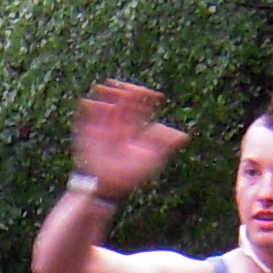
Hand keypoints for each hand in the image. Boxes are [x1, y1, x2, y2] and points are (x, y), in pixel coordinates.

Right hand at [71, 81, 187, 197]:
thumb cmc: (133, 173)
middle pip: (124, 101)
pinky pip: (88, 116)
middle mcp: (121, 123)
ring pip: (107, 104)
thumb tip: (184, 136)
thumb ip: (165, 144)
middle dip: (124, 91)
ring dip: (106, 95)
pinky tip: (88, 102)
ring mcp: (105, 126)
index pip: (141, 105)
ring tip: (104, 88)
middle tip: (127, 88)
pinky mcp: (91, 132)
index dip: (145, 97)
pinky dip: (88, 108)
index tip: (150, 94)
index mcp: (136, 126)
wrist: (111, 185)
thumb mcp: (152, 158)